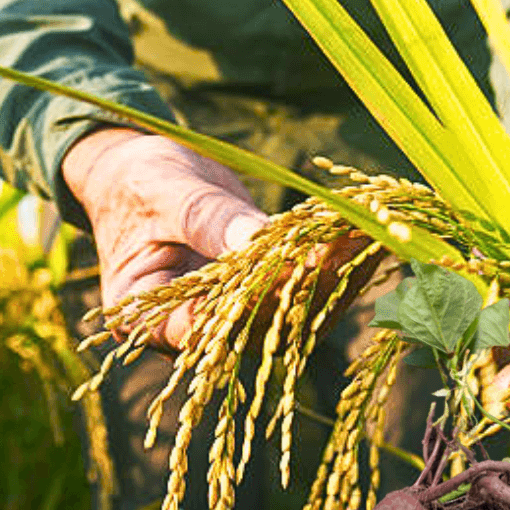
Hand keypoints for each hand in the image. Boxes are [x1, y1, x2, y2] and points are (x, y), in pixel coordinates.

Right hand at [62, 127, 377, 353]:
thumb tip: (258, 242)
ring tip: (372, 235)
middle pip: (260, 320)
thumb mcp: (162, 191)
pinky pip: (302, 291)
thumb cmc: (138, 183)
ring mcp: (234, 319)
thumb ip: (205, 219)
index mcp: (150, 318)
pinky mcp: (263, 298)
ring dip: (334, 275)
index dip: (255, 297)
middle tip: (354, 242)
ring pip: (291, 312)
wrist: (144, 179)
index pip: (205, 325)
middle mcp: (197, 331)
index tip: (301, 264)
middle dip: (310, 280)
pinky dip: (334, 265)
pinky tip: (365, 238)